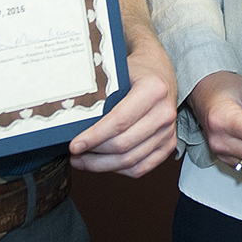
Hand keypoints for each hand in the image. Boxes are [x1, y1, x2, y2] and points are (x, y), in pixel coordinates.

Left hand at [67, 34, 177, 177]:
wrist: (160, 72)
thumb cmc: (136, 72)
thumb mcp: (118, 74)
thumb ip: (102, 96)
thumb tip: (73, 121)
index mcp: (153, 90)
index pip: (119, 121)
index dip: (94, 137)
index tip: (74, 145)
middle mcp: (164, 112)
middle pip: (123, 144)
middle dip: (94, 154)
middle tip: (75, 154)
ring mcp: (168, 131)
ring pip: (131, 160)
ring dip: (103, 165)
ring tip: (84, 161)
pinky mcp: (168, 144)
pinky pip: (142, 168)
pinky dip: (120, 170)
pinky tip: (105, 164)